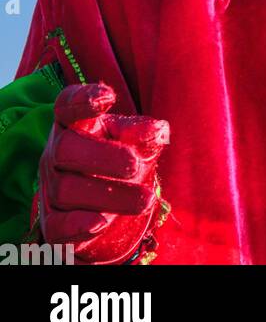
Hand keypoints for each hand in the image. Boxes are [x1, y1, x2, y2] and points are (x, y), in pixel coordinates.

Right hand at [38, 82, 168, 264]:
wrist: (105, 205)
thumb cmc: (119, 157)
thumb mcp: (134, 141)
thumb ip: (145, 133)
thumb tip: (158, 130)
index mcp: (74, 123)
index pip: (67, 105)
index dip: (82, 99)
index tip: (107, 95)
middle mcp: (56, 152)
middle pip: (65, 149)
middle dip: (102, 157)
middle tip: (134, 164)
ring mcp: (51, 188)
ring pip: (67, 189)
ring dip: (110, 196)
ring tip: (145, 200)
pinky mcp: (52, 222)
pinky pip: (57, 226)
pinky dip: (78, 225)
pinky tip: (101, 223)